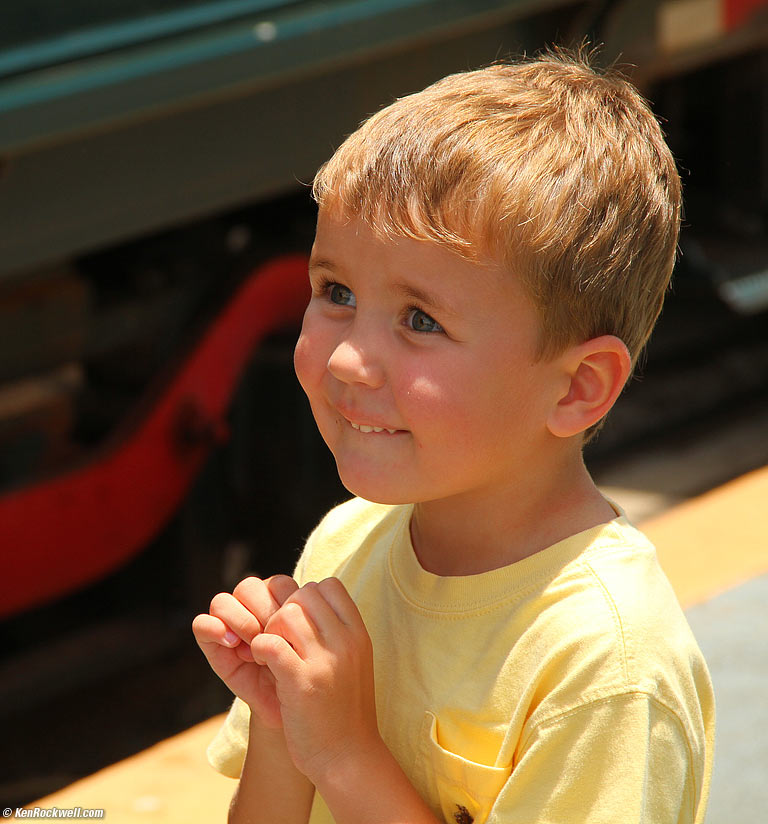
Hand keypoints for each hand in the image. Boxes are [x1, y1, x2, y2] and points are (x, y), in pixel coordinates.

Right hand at [192, 575, 297, 726]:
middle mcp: (253, 609)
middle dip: (262, 612)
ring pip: (223, 601)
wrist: (289, 710)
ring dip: (240, 621)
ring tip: (254, 647)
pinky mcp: (212, 644)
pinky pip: (201, 624)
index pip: (278, 583)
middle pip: (249, 587)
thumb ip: (305, 619)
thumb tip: (304, 595)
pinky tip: (233, 645)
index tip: (295, 630)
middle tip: (272, 638)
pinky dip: (214, 629)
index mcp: (280, 602)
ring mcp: (230, 625)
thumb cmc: (304, 674)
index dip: (286, 603)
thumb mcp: (310, 645)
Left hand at [250, 578, 380, 782]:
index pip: (329, 585)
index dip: (307, 598)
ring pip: (285, 615)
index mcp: (359, 633)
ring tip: (272, 655)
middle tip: (281, 640)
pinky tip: (263, 664)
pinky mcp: (302, 682)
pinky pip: (269, 643)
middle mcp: (346, 641)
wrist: (348, 759)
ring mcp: (326, 661)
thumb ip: (338, 630)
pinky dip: (258, 649)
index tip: (300, 624)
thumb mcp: (354, 661)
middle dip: (284, 612)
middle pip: (303, 595)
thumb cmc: (344, 708)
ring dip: (270, 631)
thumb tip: (313, 596)